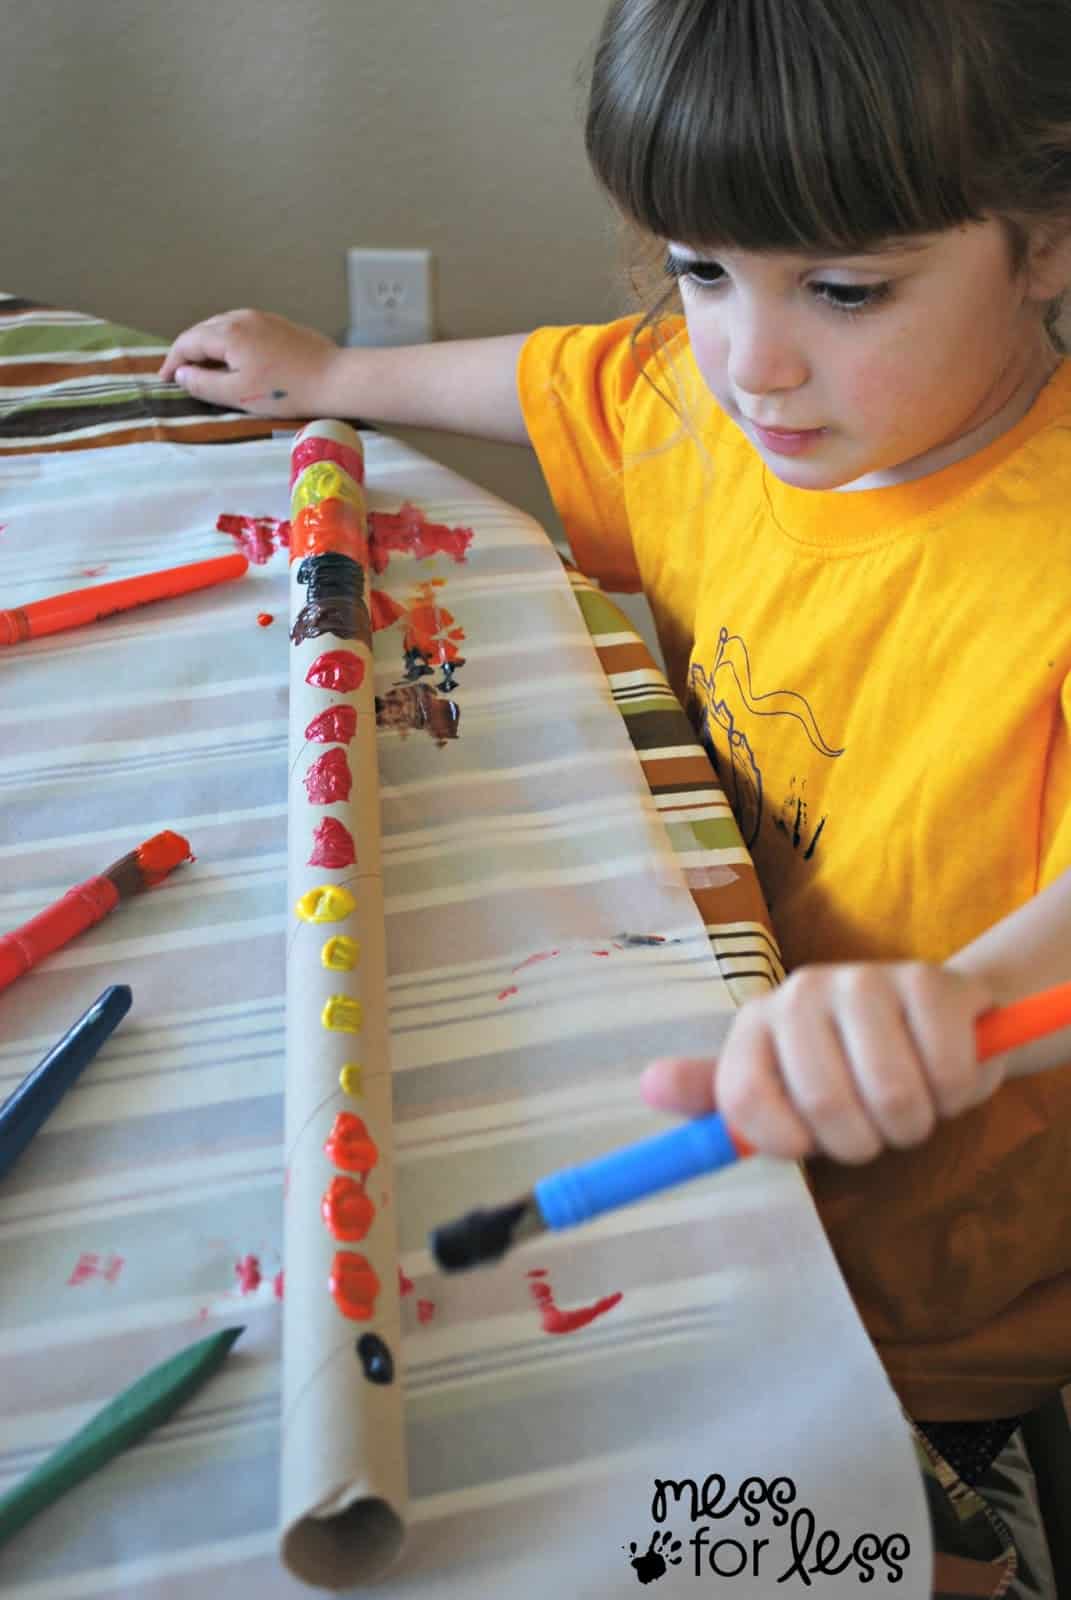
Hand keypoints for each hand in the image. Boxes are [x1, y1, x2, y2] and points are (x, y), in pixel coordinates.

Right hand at [157, 309, 339, 414]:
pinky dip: (229, 344)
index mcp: (228, 332)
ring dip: (208, 346)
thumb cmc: (286, 391)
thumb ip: (204, 384)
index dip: (172, 362)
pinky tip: (234, 360)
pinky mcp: (279, 325)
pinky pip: (243, 330)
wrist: (335, 379)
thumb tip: (181, 375)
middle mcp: (242, 318)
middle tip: (181, 375)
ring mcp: (263, 318)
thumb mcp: (238, 394)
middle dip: (188, 352)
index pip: (188, 342)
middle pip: (203, 330)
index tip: (165, 380)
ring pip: (223, 328)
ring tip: (204, 368)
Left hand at [641, 962, 1003, 1163]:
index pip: (744, 1099)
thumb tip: (648, 1086)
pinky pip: (948, 1073)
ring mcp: (867, 980)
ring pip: (892, 1096)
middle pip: (824, 1105)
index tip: (809, 1145)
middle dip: (862, 1141)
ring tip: (912, 1100)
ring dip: (914, 1123)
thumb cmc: (851, 1067)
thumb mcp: (782, 1087)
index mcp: (757, 1022)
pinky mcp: (930, 982)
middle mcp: (802, 992)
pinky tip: (948, 1073)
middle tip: (875, 1126)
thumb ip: (719, 1096)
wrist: (937, 1021)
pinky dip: (957, 1095)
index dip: (783, 1140)